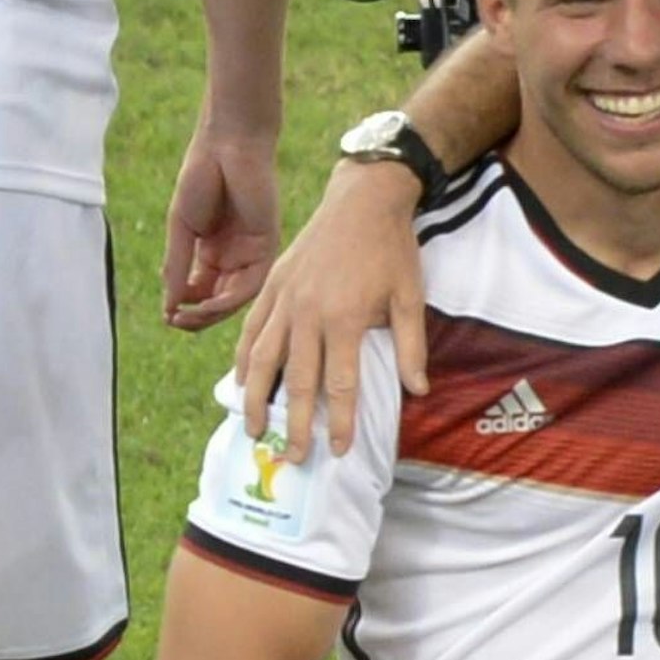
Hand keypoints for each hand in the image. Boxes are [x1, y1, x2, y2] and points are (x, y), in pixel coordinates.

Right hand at [164, 130, 280, 329]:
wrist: (227, 144)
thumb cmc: (201, 177)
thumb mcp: (182, 228)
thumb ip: (176, 265)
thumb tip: (168, 306)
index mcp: (213, 250)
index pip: (202, 291)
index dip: (185, 307)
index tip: (167, 316)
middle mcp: (234, 255)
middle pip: (219, 299)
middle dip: (198, 316)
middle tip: (176, 323)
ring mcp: (251, 251)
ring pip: (235, 296)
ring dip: (211, 312)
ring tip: (186, 317)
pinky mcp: (267, 245)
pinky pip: (251, 282)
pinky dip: (228, 298)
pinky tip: (206, 304)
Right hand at [235, 160, 427, 460]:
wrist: (362, 201)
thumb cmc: (391, 251)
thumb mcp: (410, 297)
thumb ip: (411, 346)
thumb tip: (418, 391)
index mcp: (343, 318)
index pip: (340, 384)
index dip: (339, 421)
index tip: (338, 450)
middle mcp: (307, 313)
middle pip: (296, 381)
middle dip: (295, 423)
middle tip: (294, 458)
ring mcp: (284, 299)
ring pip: (263, 360)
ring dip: (257, 399)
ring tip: (255, 431)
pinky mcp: (271, 287)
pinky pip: (251, 331)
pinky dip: (244, 361)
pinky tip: (242, 384)